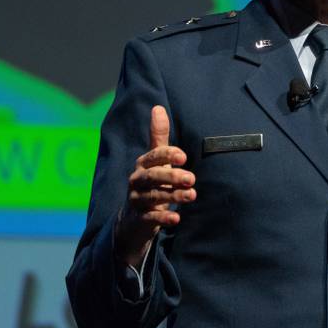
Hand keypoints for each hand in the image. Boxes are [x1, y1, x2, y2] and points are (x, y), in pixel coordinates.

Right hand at [115, 105, 195, 266]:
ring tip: (192, 195)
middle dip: (172, 176)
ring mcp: (137, 200)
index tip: (184, 156)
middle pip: (152, 176)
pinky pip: (150, 218)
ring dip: (173, 195)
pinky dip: (163, 218)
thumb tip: (158, 108)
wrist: (134, 219)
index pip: (154, 156)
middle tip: (192, 178)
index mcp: (143, 164)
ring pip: (153, 196)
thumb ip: (159, 137)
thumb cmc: (152, 183)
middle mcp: (137, 180)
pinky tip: (177, 218)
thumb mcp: (156, 161)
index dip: (167, 155)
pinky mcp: (139, 219)